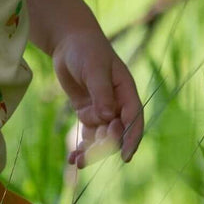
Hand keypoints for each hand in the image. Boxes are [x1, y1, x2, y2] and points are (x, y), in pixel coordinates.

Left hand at [52, 28, 143, 167]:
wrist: (69, 42)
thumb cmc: (86, 50)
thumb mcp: (95, 68)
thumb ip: (101, 92)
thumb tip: (108, 116)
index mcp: (126, 92)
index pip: (134, 119)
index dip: (131, 139)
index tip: (125, 156)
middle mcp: (117, 104)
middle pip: (117, 132)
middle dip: (105, 145)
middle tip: (90, 151)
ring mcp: (102, 110)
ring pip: (101, 137)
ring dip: (92, 151)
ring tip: (78, 161)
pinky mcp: (87, 112)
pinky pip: (88, 134)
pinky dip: (81, 146)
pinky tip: (72, 160)